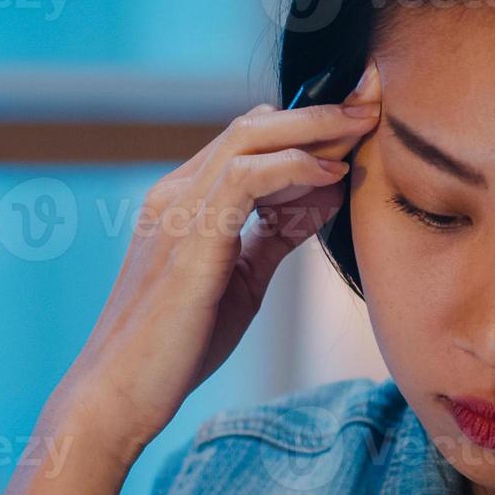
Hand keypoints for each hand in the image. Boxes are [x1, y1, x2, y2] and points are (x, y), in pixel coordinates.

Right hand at [47, 63, 382, 462]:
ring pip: (250, 137)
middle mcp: (178, 193)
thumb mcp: (242, 279)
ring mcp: (178, 209)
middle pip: (253, 125)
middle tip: (373, 101)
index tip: (360, 123)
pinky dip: (294, 167)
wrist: (121, 393)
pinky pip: (245, 177)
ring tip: (364, 125)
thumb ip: (276, 235)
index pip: (250, 140)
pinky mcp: (189, 236)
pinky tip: (330, 175)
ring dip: (314, 127)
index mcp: (186, 200)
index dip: (307, 126)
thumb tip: (321, 199)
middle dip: (319, 111)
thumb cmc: (177, 344)